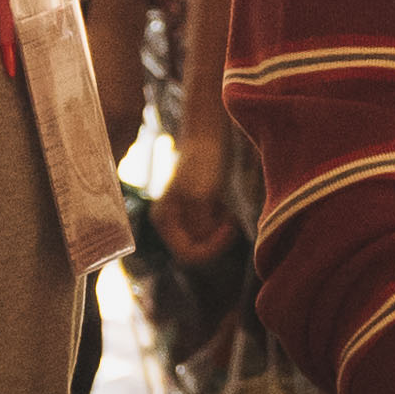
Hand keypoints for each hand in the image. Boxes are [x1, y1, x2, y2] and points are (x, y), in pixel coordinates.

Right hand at [155, 118, 241, 264]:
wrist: (209, 138)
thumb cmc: (203, 162)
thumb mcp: (201, 196)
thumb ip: (200, 226)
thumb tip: (202, 244)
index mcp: (164, 221)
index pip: (187, 255)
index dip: (211, 248)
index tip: (229, 228)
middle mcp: (169, 223)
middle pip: (196, 251)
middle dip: (215, 239)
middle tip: (229, 219)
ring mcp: (182, 218)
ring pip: (205, 242)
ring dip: (219, 231)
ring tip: (226, 209)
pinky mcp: (196, 212)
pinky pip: (210, 231)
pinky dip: (220, 224)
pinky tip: (224, 207)